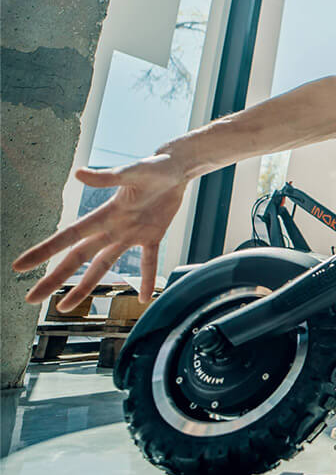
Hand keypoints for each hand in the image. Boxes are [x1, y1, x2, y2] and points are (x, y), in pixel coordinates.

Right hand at [12, 155, 189, 308]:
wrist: (176, 167)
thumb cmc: (154, 166)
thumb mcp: (132, 171)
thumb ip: (107, 177)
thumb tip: (78, 174)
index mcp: (105, 214)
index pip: (69, 237)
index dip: (44, 252)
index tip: (20, 267)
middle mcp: (112, 228)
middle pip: (78, 258)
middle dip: (55, 279)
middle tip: (32, 299)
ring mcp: (131, 234)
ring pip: (103, 266)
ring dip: (86, 287)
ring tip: (65, 308)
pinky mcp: (153, 235)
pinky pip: (148, 262)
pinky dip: (147, 279)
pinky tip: (144, 298)